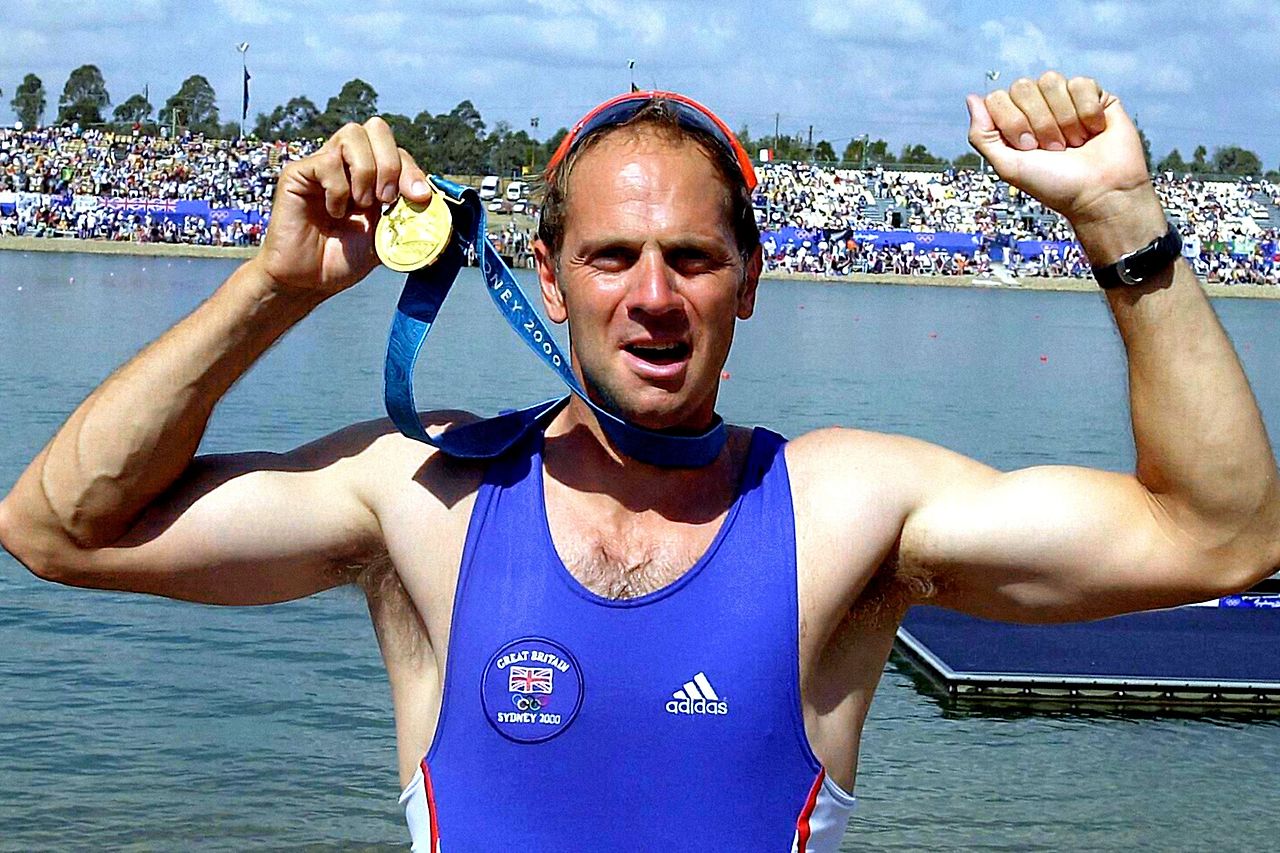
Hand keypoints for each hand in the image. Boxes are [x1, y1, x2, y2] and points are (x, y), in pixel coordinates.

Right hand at [253, 117, 433, 294]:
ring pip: (352, 135)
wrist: (309, 281)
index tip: (418, 197)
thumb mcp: (387, 239)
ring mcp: (323, 165)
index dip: (411, 170)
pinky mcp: (299, 173)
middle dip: (390, 163)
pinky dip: (338, 189)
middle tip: (385, 199)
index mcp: (372, 177)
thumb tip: (430, 199)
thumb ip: (407, 217)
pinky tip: (334, 211)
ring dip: (365, 171)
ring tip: (360, 204)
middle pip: (376, 128)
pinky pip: (327, 161)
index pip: (397, 152)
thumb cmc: (343, 260)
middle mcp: (347, 164)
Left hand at [967, 72, 1157, 233]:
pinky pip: (1082, 84)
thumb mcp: (1007, 166)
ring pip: (1051, 81)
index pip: (998, 98)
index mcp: (1014, 121)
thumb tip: (972, 98)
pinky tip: (1093, 132)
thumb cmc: (1055, 185)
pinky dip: (1087, 112)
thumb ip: (982, 135)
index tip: (1029, 149)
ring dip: (1063, 119)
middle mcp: (1038, 107)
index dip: (1013, 123)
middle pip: (1023, 86)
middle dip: (1038, 123)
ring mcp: (1065, 99)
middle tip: (1053, 149)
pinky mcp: (1095, 97)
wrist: (1099, 193)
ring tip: (1073, 143)